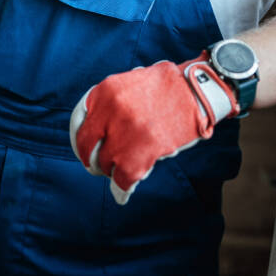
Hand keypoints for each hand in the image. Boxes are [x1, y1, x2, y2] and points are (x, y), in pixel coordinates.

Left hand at [69, 53, 238, 204]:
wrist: (196, 90)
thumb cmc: (167, 87)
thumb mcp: (131, 81)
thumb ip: (111, 102)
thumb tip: (97, 128)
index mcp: (106, 91)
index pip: (79, 121)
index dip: (79, 140)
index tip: (84, 150)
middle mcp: (111, 110)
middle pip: (87, 146)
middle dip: (91, 160)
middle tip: (96, 167)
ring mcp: (125, 132)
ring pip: (106, 163)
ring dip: (112, 171)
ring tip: (121, 172)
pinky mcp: (142, 152)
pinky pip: (122, 179)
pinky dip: (122, 189)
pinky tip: (123, 193)